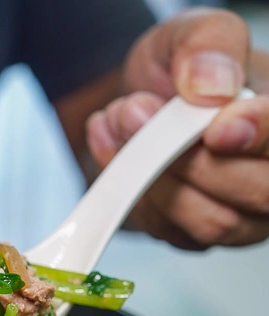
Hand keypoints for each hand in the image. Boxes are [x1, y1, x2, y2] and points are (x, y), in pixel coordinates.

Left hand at [86, 8, 268, 248]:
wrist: (138, 102)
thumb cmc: (181, 71)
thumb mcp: (197, 31)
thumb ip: (210, 45)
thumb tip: (211, 87)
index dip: (260, 135)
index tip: (215, 129)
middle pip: (256, 192)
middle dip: (188, 158)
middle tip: (136, 110)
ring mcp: (239, 213)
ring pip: (209, 220)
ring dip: (153, 175)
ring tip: (120, 119)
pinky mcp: (192, 234)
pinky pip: (166, 228)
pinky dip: (129, 187)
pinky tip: (111, 143)